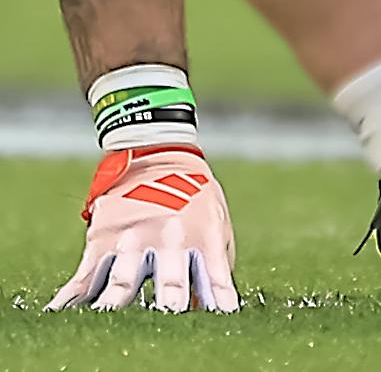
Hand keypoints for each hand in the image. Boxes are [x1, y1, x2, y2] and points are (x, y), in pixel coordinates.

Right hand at [54, 147, 237, 312]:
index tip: (221, 316)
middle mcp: (169, 239)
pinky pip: (86, 277)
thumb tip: (212, 308)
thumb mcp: (216, 226)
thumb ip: (214, 268)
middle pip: (169, 280)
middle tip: (166, 318)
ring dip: (117, 306)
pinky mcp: (102, 240)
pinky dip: (71, 299)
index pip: (213, 276)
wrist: (156, 157)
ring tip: (111, 321)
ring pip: (123, 282)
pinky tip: (60, 314)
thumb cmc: (194, 200)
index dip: (218, 298)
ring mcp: (133, 240)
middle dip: (169, 303)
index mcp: (203, 236)